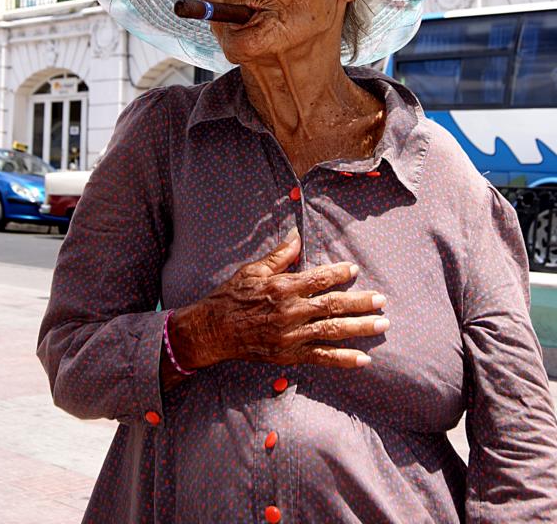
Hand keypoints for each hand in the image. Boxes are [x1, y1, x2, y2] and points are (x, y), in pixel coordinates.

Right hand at [169, 227, 387, 371]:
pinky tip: (363, 358)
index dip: (339, 274)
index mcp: (282, 287)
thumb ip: (278, 255)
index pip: (319, 278)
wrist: (213, 330)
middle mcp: (290, 311)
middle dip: (360, 303)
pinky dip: (343, 359)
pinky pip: (321, 357)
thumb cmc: (232, 296)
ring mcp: (291, 335)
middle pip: (333, 305)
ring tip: (382, 324)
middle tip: (382, 301)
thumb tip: (296, 235)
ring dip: (360, 327)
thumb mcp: (253, 270)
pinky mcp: (289, 354)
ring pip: (332, 331)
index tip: (354, 270)